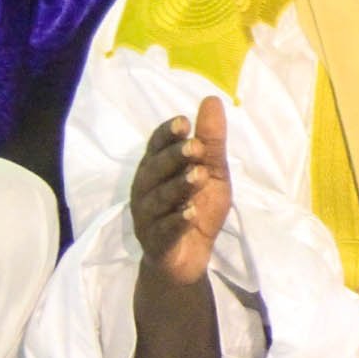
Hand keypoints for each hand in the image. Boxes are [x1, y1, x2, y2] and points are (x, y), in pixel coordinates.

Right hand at [131, 99, 231, 287]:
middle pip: (154, 170)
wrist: (189, 257)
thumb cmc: (196, 208)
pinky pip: (164, 231)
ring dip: (178, 187)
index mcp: (157, 170)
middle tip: (195, 147)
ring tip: (198, 176)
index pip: (156, 147)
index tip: (183, 122)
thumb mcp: (213, 172)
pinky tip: (190, 214)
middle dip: (174, 157)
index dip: (166, 134)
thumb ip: (212, 142)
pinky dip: (176, 222)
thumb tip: (212, 100)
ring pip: (158, 199)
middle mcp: (145, 190)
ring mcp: (147, 218)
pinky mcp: (156, 243)